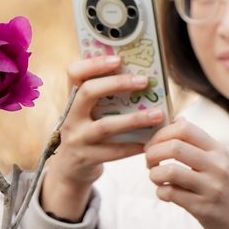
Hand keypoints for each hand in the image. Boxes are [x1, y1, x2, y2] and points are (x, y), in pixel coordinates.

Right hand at [41, 55, 163, 220]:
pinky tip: (151, 142)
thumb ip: (104, 97)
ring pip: (105, 126)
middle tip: (144, 81)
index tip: (118, 59)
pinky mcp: (86, 158)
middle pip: (88, 92)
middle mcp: (70, 116)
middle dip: (118, 84)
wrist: (70, 169)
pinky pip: (113, 151)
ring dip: (134, 119)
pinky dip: (134, 146)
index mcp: (71, 99)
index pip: (74, 73)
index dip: (94, 63)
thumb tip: (141, 77)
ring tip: (158, 114)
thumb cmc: (88, 132)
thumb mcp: (87, 113)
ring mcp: (77, 138)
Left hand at [145, 118, 228, 228]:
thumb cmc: (226, 186)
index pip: (185, 129)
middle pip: (174, 147)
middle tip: (150, 161)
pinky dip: (160, 191)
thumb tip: (176, 119)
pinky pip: (170, 194)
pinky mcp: (202, 208)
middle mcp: (216, 166)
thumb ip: (197, 142)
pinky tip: (165, 192)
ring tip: (156, 177)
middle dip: (153, 153)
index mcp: (218, 150)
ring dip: (154, 174)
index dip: (162, 134)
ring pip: (169, 171)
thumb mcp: (219, 160)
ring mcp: (210, 187)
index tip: (154, 144)